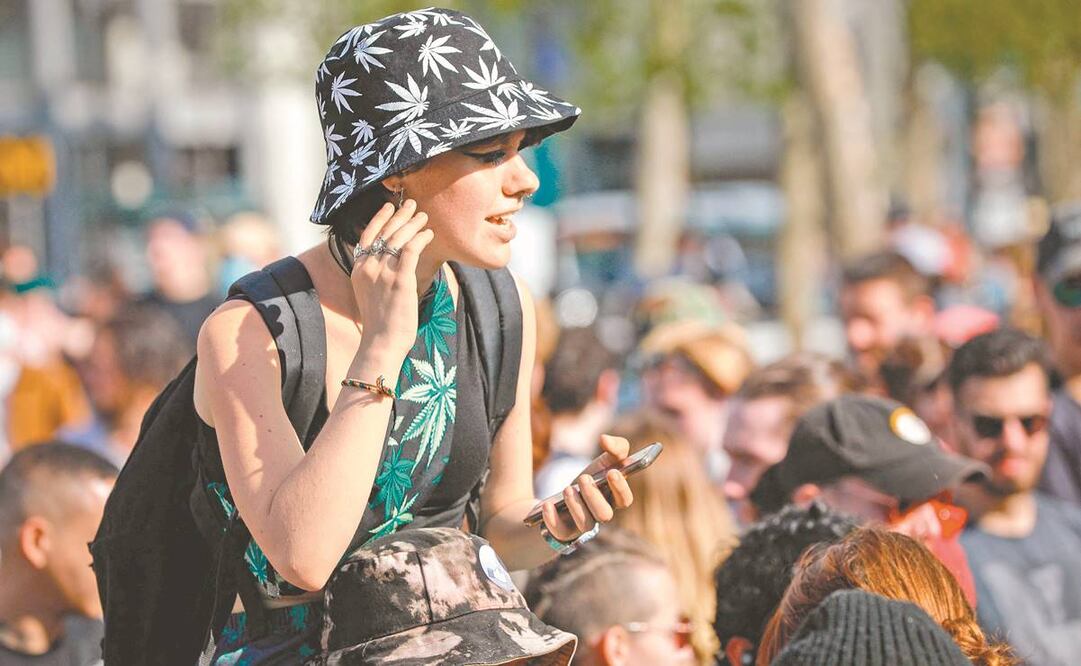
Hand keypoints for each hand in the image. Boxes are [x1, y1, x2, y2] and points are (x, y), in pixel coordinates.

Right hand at [350, 200, 433, 360]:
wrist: (381, 342)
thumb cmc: (380, 323)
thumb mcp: (369, 294)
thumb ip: (375, 275)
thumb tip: (390, 262)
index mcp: (358, 270)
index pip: (367, 235)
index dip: (379, 219)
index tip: (389, 207)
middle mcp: (368, 267)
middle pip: (385, 233)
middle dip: (400, 215)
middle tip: (413, 204)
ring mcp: (383, 273)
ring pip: (399, 238)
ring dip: (413, 224)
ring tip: (424, 217)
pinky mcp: (400, 280)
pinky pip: (412, 250)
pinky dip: (421, 238)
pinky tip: (429, 234)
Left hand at [540, 434, 634, 541]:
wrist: (562, 498)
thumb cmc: (590, 479)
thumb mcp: (604, 460)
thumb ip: (615, 447)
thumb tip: (605, 439)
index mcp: (613, 498)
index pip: (625, 500)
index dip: (621, 488)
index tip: (612, 472)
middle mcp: (600, 515)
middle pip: (605, 514)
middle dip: (594, 496)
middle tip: (584, 477)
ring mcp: (582, 526)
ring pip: (586, 525)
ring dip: (577, 506)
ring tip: (567, 488)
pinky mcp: (563, 532)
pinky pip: (561, 533)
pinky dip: (553, 519)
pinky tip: (548, 504)